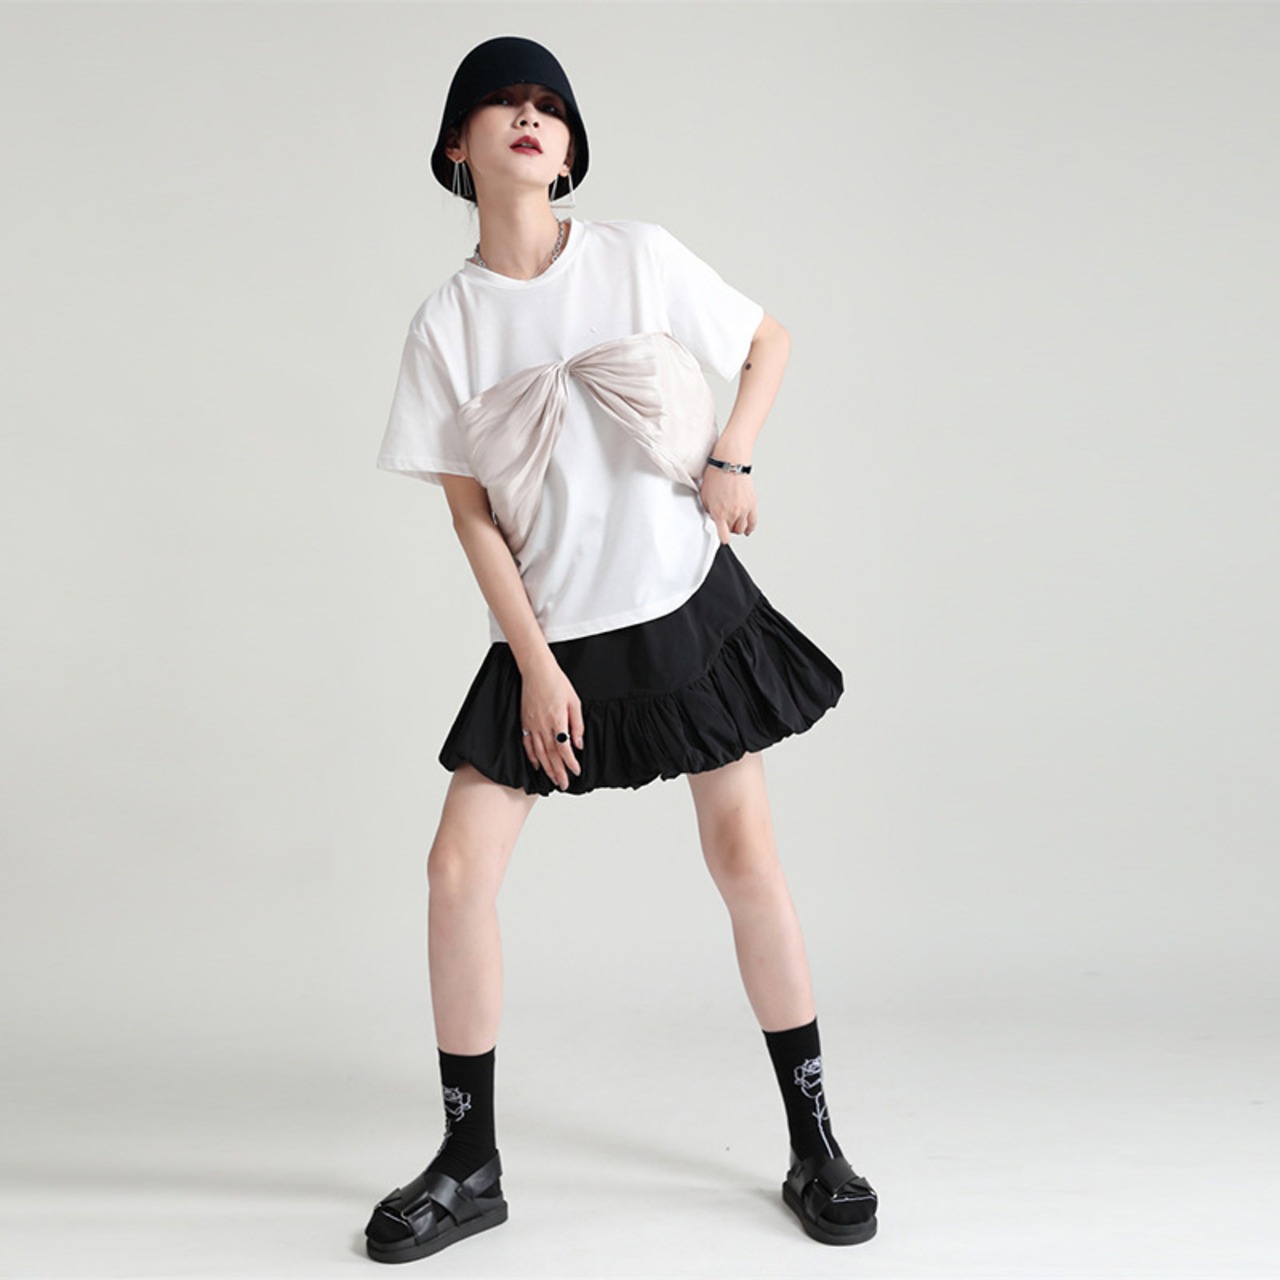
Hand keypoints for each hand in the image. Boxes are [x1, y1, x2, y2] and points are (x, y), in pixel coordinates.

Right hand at [519, 654, 584, 789]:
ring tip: (553, 780)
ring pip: (539, 752)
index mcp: (557, 720)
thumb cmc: (557, 683)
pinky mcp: (525, 723)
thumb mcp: (574, 702)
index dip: (570, 762)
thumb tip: (579, 743)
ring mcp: (532, 725)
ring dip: (546, 768)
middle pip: (551, 754)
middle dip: (558, 771)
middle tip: (564, 784)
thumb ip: (577, 724)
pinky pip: (527, 744)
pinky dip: (532, 757)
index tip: (576, 771)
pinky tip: (537, 765)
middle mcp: (543, 725)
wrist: (537, 671)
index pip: (564, 748)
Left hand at [699, 465, 757, 543]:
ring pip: (743, 528)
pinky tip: (748, 529)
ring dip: (738, 527)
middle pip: (733, 531)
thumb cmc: (716, 475)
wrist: (730, 463)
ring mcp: (744, 509)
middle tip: (725, 523)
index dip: (722, 538)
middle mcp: (733, 513)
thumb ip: (708, 509)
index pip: (724, 536)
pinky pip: (753, 521)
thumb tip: (712, 516)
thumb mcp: (704, 495)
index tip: (722, 537)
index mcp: (719, 513)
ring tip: (734, 523)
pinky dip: (750, 527)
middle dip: (728, 529)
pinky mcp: (752, 503)